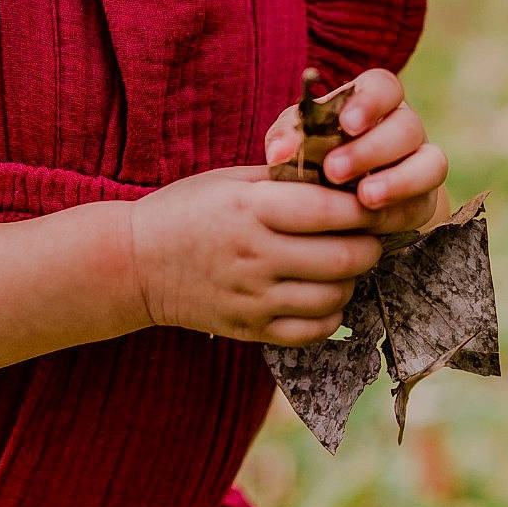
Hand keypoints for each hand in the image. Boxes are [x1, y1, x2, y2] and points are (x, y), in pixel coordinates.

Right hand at [129, 165, 383, 346]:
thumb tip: (344, 175)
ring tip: (341, 266)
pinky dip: (329, 315)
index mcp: (252, 209)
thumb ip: (286, 179)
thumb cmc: (188, 209)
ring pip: (334, 298)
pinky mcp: (249, 329)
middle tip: (366, 237)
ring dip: (350, 281)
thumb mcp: (231, 180)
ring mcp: (252, 297)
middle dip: (368, 246)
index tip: (373, 204)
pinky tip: (321, 297)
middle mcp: (255, 255)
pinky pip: (312, 331)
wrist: (134, 263)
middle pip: (344, 259)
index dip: (365, 209)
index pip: (331, 212)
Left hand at [265, 69, 447, 234]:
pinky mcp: (425, 199)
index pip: (384, 87)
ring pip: (431, 164)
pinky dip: (398, 212)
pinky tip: (371, 223)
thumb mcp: (296, 142)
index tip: (347, 124)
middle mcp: (404, 127)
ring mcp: (421, 162)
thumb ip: (287, 139)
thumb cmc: (312, 157)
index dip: (370, 102)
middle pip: (407, 126)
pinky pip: (424, 203)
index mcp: (373, 101)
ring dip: (399, 181)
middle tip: (334, 171)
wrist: (336, 200)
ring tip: (365, 198)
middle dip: (371, 150)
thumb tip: (279, 152)